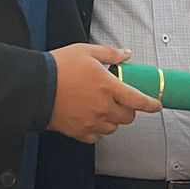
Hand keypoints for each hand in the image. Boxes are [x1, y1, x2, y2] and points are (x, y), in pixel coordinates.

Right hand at [47, 44, 161, 142]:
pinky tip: (91, 119)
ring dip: (113, 119)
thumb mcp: (85, 51)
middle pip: (128, 117)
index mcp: (108, 87)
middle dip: (129, 110)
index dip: (151, 104)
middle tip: (121, 101)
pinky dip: (97, 130)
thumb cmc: (57, 68)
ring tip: (103, 108)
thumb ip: (109, 54)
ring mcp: (91, 121)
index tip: (155, 105)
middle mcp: (102, 107)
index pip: (139, 100)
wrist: (34, 87)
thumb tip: (125, 55)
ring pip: (113, 127)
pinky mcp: (78, 131)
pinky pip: (95, 136)